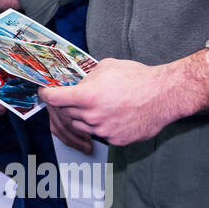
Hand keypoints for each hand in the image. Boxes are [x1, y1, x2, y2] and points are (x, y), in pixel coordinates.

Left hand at [39, 58, 178, 148]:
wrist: (164, 96)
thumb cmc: (137, 78)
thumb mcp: (106, 67)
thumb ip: (86, 77)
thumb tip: (76, 83)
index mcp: (87, 96)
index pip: (54, 98)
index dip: (46, 94)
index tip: (44, 92)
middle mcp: (92, 116)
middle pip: (66, 112)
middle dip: (67, 104)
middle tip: (75, 96)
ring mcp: (103, 130)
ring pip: (80, 125)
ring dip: (82, 116)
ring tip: (98, 105)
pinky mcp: (115, 140)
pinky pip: (98, 134)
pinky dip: (100, 126)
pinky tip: (112, 115)